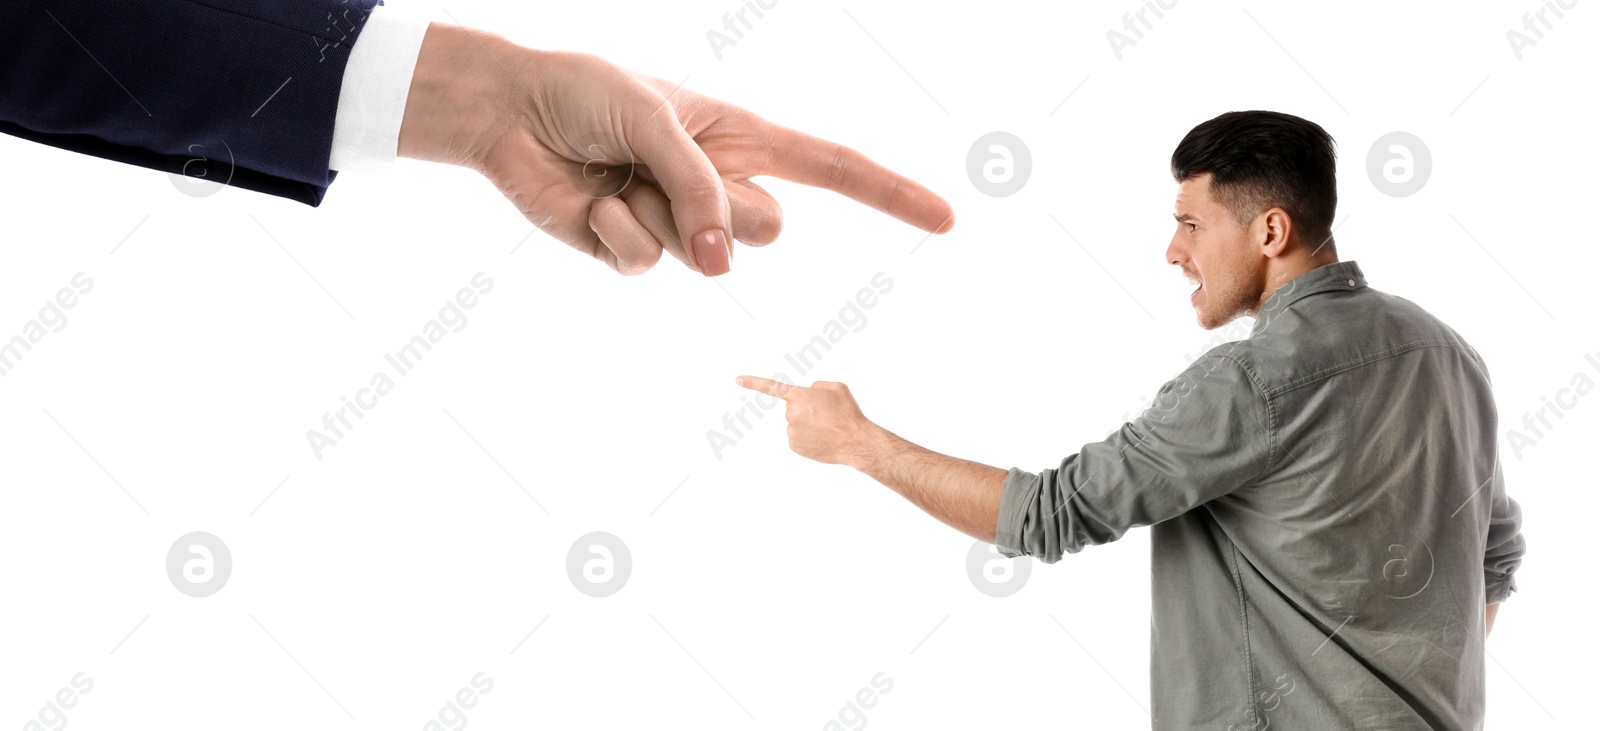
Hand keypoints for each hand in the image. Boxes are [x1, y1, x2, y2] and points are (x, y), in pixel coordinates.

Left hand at [398, 23, 955, 276]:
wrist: (510, 114)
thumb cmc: (588, 92)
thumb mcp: (656, 119)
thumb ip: (698, 187)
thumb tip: (724, 260)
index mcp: (744, 136)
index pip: (836, 169)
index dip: (892, 195)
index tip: (946, 219)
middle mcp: (721, 184)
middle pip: (769, 229)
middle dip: (723, 210)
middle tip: (666, 173)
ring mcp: (679, 224)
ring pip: (707, 256)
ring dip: (656, 215)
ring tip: (617, 175)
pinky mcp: (632, 249)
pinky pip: (646, 265)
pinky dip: (613, 231)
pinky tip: (589, 201)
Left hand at [735, 376, 881, 466]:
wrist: (856, 441)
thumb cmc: (848, 413)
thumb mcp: (836, 387)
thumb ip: (816, 385)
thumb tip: (807, 393)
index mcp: (800, 396)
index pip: (772, 387)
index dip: (753, 382)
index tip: (738, 380)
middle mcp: (791, 413)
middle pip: (793, 407)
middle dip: (806, 409)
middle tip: (826, 415)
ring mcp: (791, 431)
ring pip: (795, 423)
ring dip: (808, 424)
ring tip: (827, 428)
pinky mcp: (794, 446)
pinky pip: (798, 437)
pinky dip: (807, 437)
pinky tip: (821, 438)